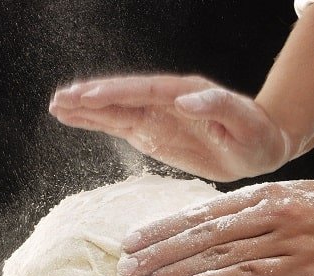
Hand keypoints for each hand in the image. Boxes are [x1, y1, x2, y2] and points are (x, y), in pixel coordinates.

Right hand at [49, 75, 290, 181]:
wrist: (256, 147)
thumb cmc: (255, 134)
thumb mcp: (245, 121)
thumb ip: (218, 106)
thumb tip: (184, 99)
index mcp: (183, 93)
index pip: (142, 91)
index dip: (114, 93)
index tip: (87, 96)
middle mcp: (163, 101)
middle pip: (120, 96)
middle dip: (89, 97)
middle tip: (59, 98)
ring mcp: (155, 117)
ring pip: (113, 110)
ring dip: (85, 109)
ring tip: (56, 106)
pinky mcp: (151, 133)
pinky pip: (119, 126)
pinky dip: (96, 123)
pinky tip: (77, 119)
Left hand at [116, 180, 313, 275]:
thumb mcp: (289, 196)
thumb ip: (249, 208)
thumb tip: (206, 222)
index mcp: (261, 195)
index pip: (200, 213)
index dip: (163, 228)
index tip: (133, 240)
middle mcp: (267, 214)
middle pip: (201, 235)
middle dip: (158, 252)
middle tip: (127, 266)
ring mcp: (283, 240)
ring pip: (218, 256)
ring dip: (176, 272)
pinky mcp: (300, 266)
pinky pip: (252, 274)